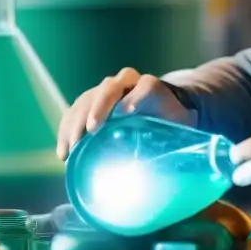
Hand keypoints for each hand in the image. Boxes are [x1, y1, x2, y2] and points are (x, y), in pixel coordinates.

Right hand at [56, 67, 195, 159]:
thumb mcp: (181, 129)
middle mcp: (127, 82)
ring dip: (75, 122)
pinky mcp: (90, 101)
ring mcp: (105, 90)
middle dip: (99, 107)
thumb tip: (188, 166)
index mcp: (153, 88)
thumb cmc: (171, 123)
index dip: (136, 97)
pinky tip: (63, 153)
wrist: (157, 109)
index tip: (126, 113)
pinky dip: (66, 130)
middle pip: (110, 87)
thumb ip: (183, 141)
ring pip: (87, 98)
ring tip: (70, 149)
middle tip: (91, 130)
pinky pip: (74, 111)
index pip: (146, 86)